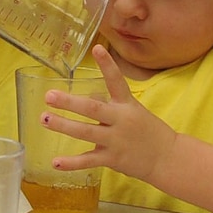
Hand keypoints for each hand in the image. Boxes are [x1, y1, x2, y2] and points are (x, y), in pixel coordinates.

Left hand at [39, 45, 172, 183]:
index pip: (117, 81)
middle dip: (70, 102)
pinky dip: (71, 163)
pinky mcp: (113, 158)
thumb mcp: (132, 111)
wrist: (168, 158)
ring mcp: (116, 140)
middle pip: (93, 109)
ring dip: (63, 126)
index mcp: (127, 104)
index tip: (97, 48)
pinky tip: (55, 162)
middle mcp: (121, 120)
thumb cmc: (148, 131)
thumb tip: (87, 96)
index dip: (107, 64)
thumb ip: (108, 104)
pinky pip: (89, 161)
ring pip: (86, 132)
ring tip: (44, 119)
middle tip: (49, 95)